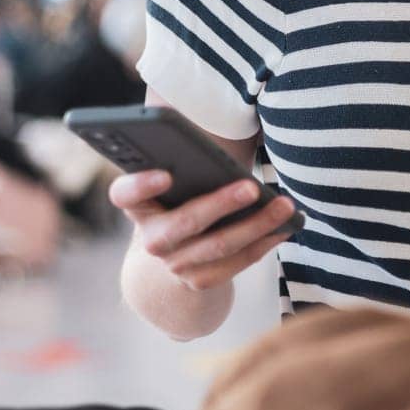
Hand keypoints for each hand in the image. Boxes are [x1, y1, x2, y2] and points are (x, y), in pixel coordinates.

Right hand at [108, 170, 295, 292]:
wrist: (178, 251)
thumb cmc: (184, 195)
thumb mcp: (178, 176)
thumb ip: (187, 157)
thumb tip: (224, 128)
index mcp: (138, 203)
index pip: (124, 193)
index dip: (140, 185)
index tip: (166, 174)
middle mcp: (151, 238)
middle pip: (183, 223)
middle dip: (220, 204)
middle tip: (251, 186)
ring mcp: (175, 264)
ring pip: (218, 246)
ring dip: (256, 225)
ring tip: (284, 205)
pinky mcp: (200, 281)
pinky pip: (236, 264)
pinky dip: (264, 243)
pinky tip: (285, 227)